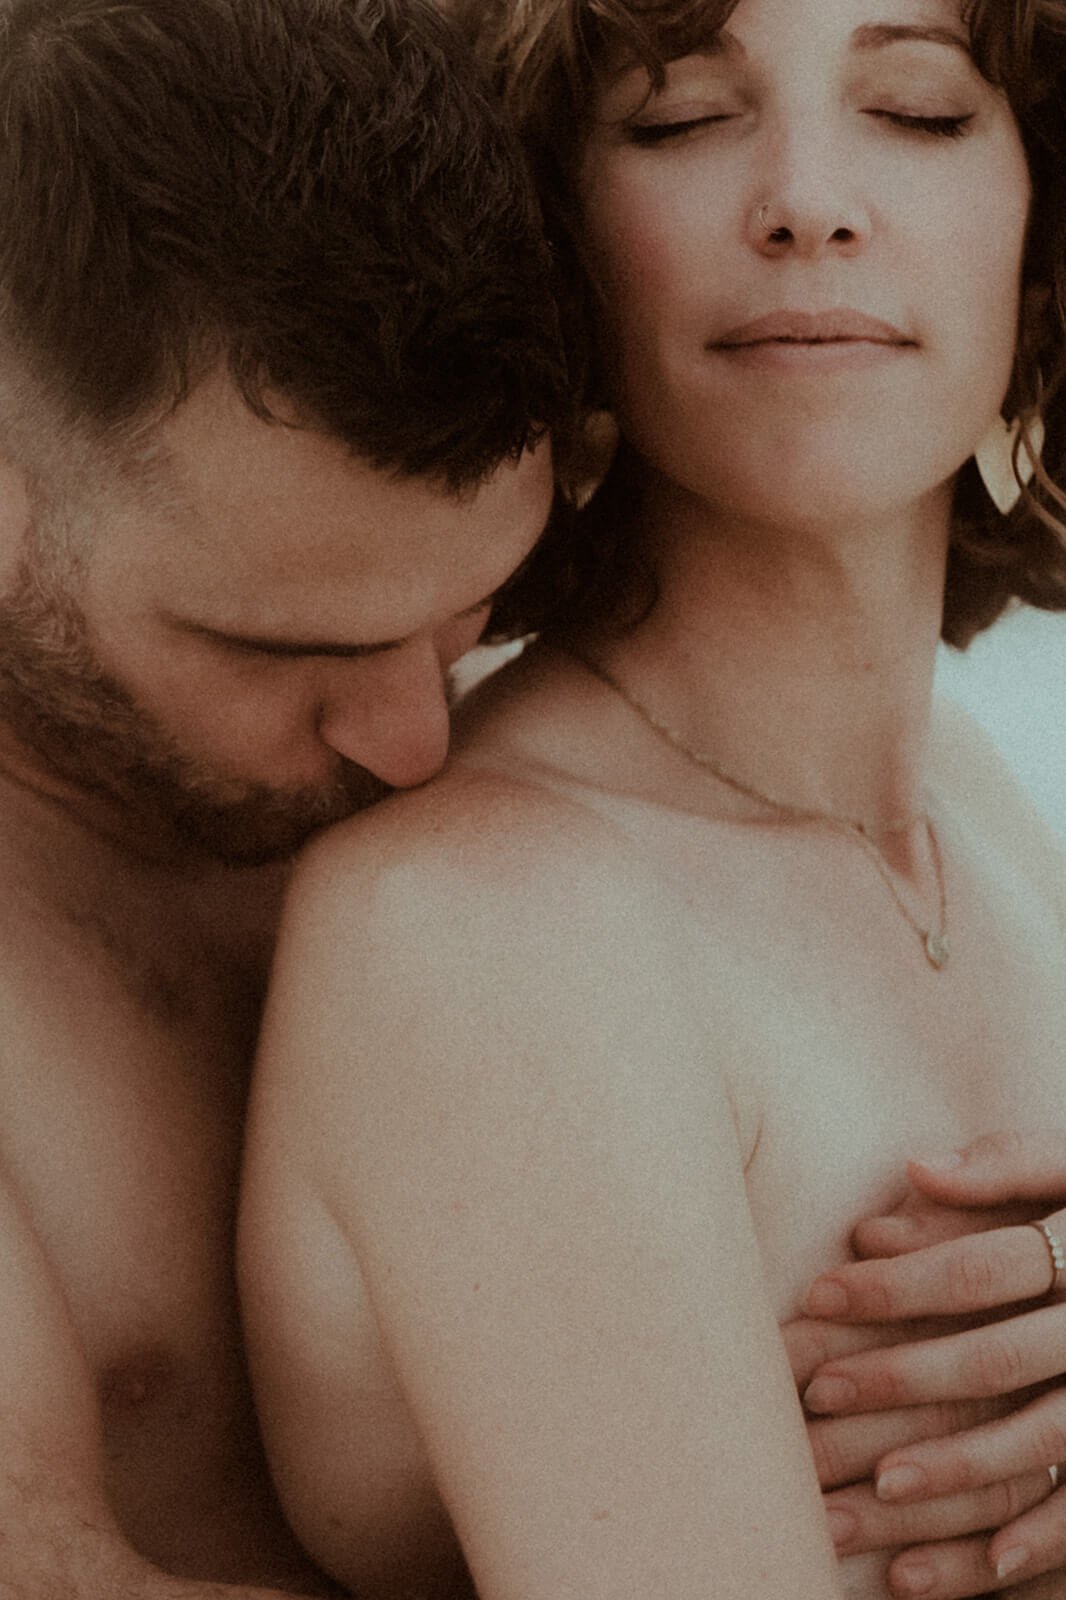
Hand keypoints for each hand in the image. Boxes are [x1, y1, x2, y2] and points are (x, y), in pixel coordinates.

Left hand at [800, 1132, 1065, 1595]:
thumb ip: (1003, 1165)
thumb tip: (915, 1170)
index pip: (979, 1268)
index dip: (899, 1283)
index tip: (818, 1294)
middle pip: (997, 1359)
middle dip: (904, 1379)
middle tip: (819, 1394)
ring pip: (1041, 1438)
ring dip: (960, 1468)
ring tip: (881, 1487)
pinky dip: (1046, 1539)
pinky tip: (987, 1566)